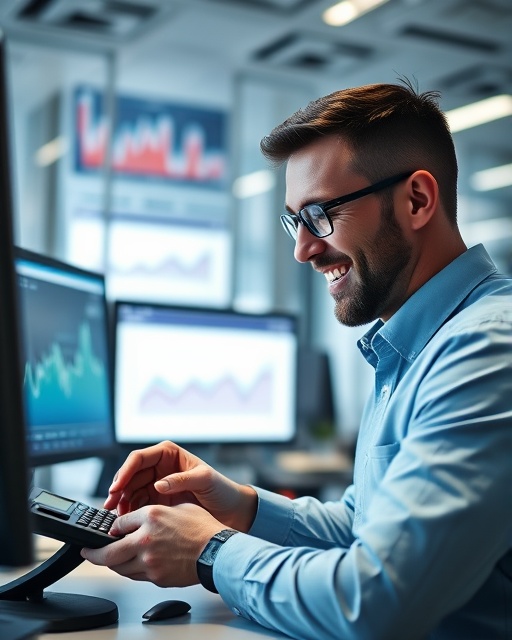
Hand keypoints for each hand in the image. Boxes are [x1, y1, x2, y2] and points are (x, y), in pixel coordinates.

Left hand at [82, 503, 222, 586]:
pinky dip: (130, 570)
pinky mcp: (155, 577)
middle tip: (87, 552)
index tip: (109, 530)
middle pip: (108, 551)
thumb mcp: (177, 507)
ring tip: (107, 560)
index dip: (113, 527)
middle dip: (92, 553)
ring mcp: (148, 561)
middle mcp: (145, 538)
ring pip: (118, 567)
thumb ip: (153, 513)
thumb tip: (135, 519)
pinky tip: (131, 565)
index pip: (119, 523)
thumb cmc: (202, 528)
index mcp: (151, 516)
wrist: (217, 551)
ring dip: (111, 563)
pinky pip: (134, 575)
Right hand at [105, 441, 256, 531]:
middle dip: (118, 489)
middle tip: (110, 506)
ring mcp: (156, 484)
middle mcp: (159, 467)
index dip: (125, 471)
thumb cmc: (221, 490)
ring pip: (130, 491)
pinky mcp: (157, 502)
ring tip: (116, 518)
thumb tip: (158, 484)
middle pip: (130, 475)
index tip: (117, 487)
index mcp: (168, 454)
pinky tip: (126, 523)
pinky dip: (130, 513)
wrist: (230, 511)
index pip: (139, 458)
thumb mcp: (205, 480)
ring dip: (121, 503)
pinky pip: (137, 505)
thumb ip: (182, 480)